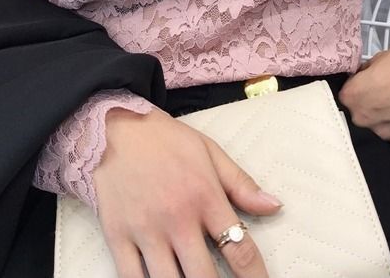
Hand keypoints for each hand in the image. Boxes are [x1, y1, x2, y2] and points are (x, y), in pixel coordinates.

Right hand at [92, 106, 282, 277]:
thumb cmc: (166, 140)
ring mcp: (145, 230)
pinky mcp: (117, 237)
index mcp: (205, 196)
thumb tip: (274, 206)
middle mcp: (177, 218)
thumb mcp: (210, 152)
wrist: (115, 128)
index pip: (239, 249)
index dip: (255, 276)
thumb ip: (241, 184)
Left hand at [338, 48, 389, 151]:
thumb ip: (364, 75)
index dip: (359, 93)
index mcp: (351, 97)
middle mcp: (361, 119)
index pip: (347, 99)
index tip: (370, 90)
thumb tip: (361, 80)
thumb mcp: (377, 60)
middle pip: (361, 117)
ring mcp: (383, 134)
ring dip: (388, 122)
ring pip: (381, 131)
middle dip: (371, 110)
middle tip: (389, 99)